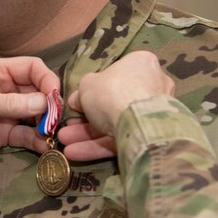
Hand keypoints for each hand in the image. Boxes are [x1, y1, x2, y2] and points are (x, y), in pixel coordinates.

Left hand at [0, 56, 59, 165]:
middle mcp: (5, 88)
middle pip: (37, 92)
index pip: (31, 68)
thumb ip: (12, 103)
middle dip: (49, 105)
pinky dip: (37, 140)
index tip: (55, 99)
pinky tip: (46, 146)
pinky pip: (27, 135)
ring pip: (35, 114)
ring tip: (53, 135)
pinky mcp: (4, 134)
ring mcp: (6, 112)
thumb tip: (45, 102)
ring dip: (46, 124)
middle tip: (56, 121)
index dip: (46, 80)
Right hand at [58, 51, 174, 160]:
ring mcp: (152, 114)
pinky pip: (120, 139)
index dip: (93, 90)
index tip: (77, 102)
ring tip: (64, 141)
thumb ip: (81, 93)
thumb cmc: (112, 91)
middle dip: (86, 118)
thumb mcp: (87, 84)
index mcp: (141, 64)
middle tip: (68, 125)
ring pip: (114, 124)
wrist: (136, 120)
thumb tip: (76, 100)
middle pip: (113, 103)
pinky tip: (74, 153)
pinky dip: (98, 146)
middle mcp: (152, 87)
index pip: (116, 76)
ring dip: (87, 134)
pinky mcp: (149, 137)